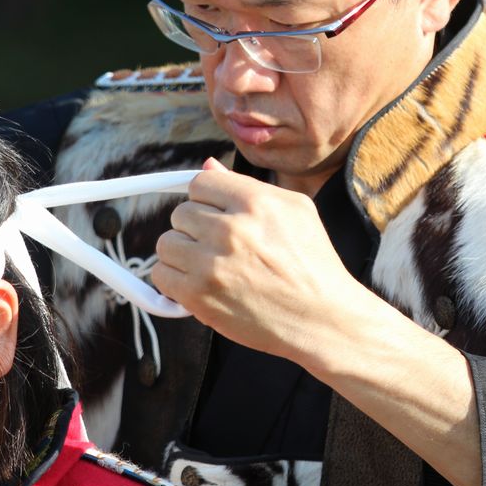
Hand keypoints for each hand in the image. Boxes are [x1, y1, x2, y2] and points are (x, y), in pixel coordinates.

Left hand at [153, 158, 369, 361]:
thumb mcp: (295, 211)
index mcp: (255, 202)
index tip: (216, 216)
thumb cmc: (313, 264)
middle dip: (196, 229)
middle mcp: (231, 229)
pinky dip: (175, 281)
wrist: (324, 319)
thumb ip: (245, 186)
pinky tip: (200, 285)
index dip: (206, 200)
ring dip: (183, 254)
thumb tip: (207, 165)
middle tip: (220, 247)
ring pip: (166, 243)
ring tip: (210, 267)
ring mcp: (212, 264)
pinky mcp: (199, 296)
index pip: (199, 182)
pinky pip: (161, 275)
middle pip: (180, 213)